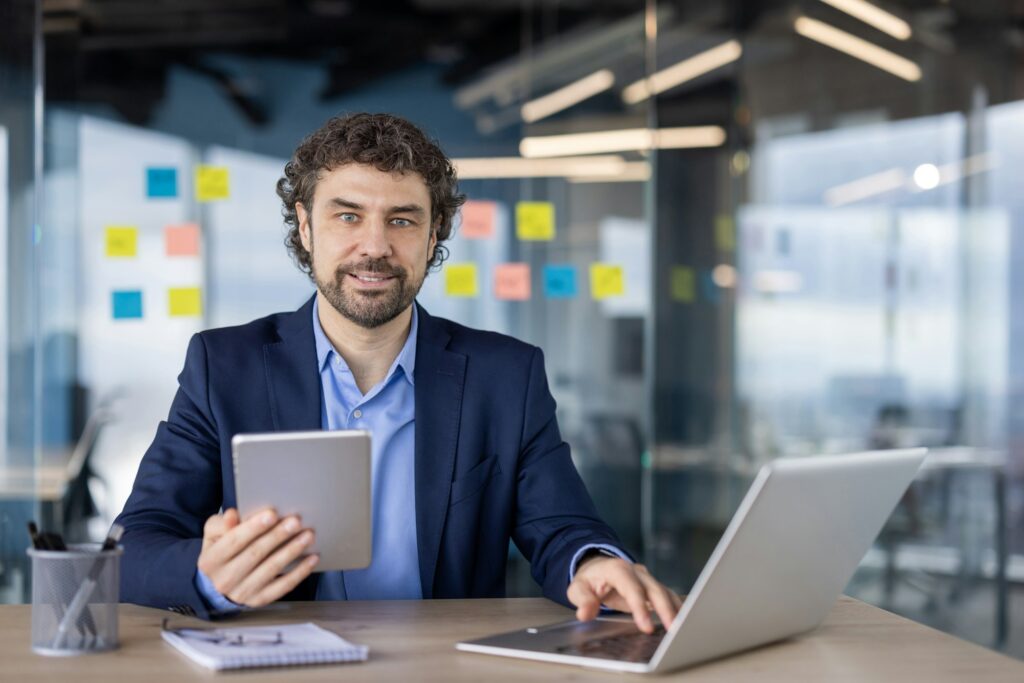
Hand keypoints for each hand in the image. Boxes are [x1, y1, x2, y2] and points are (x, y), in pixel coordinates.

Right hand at [196, 507, 318, 607]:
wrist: (218, 583)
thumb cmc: (221, 550)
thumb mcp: (213, 535)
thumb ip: (222, 523)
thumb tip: (233, 515)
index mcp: (211, 560)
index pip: (234, 541)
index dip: (253, 528)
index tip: (272, 514)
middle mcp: (225, 579)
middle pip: (255, 554)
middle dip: (277, 536)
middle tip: (296, 522)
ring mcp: (242, 593)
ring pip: (271, 569)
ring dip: (292, 551)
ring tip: (308, 536)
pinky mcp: (259, 600)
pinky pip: (283, 586)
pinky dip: (300, 572)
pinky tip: (312, 558)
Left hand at [567, 555, 681, 633]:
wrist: (598, 568)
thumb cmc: (589, 580)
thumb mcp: (578, 588)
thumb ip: (582, 600)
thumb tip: (585, 614)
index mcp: (617, 570)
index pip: (632, 588)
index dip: (640, 607)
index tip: (646, 627)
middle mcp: (636, 572)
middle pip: (655, 589)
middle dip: (665, 610)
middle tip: (673, 630)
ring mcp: (647, 579)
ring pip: (665, 593)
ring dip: (675, 611)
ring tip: (683, 630)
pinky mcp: (653, 588)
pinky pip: (669, 597)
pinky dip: (677, 609)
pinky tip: (683, 623)